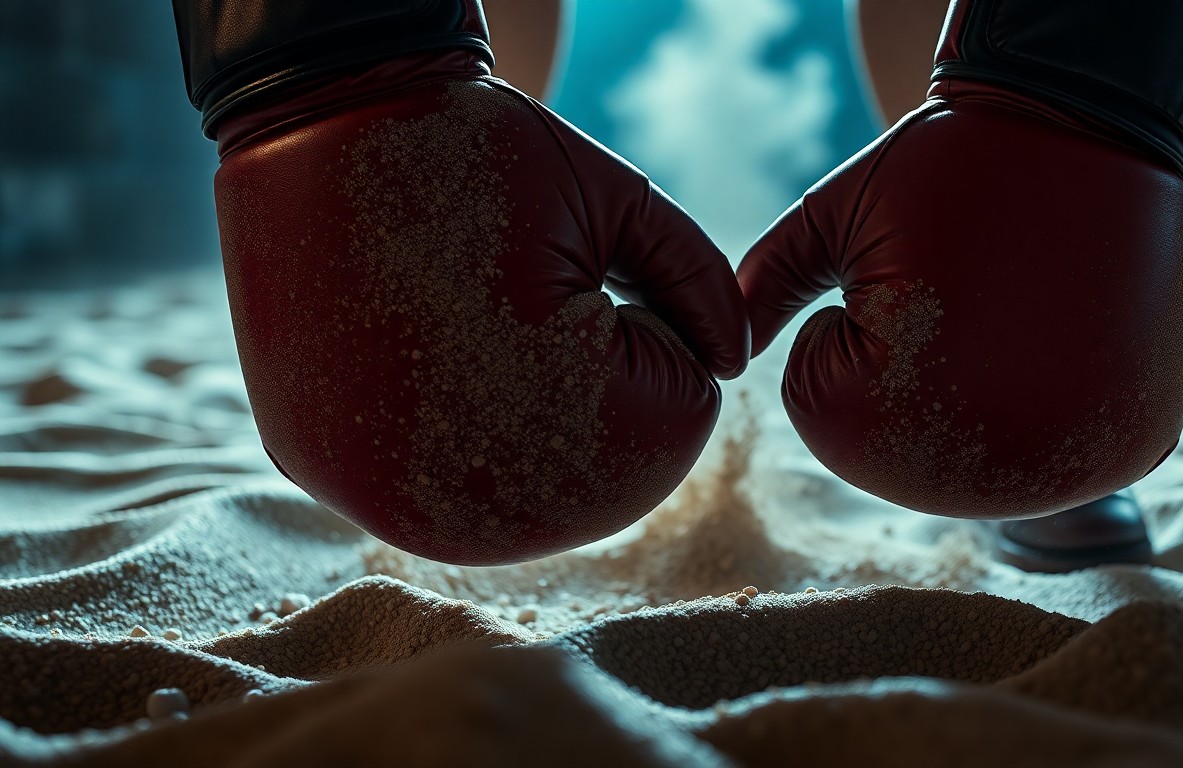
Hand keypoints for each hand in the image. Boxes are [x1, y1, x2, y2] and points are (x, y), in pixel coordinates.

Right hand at [178, 0, 748, 563]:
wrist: (315, 121)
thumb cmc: (480, 149)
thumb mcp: (620, 197)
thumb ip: (698, 284)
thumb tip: (732, 363)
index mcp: (549, 404)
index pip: (674, 423)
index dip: (648, 337)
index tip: (585, 280)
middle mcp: (460, 482)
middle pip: (602, 484)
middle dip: (598, 395)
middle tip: (533, 307)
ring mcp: (378, 493)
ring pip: (518, 507)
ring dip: (530, 432)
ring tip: (482, 334)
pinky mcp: (321, 478)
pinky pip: (432, 492)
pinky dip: (453, 440)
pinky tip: (427, 361)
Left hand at [738, 0, 1182, 518]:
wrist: (1087, 121)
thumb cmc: (945, 165)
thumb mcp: (833, 215)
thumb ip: (768, 286)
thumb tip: (727, 355)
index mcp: (896, 406)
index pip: (825, 417)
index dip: (842, 336)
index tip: (891, 280)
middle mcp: (992, 460)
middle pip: (898, 459)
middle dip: (897, 380)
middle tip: (947, 298)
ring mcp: (1077, 463)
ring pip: (976, 469)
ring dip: (966, 404)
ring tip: (997, 315)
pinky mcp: (1136, 444)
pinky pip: (1056, 457)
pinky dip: (1040, 409)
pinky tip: (1051, 340)